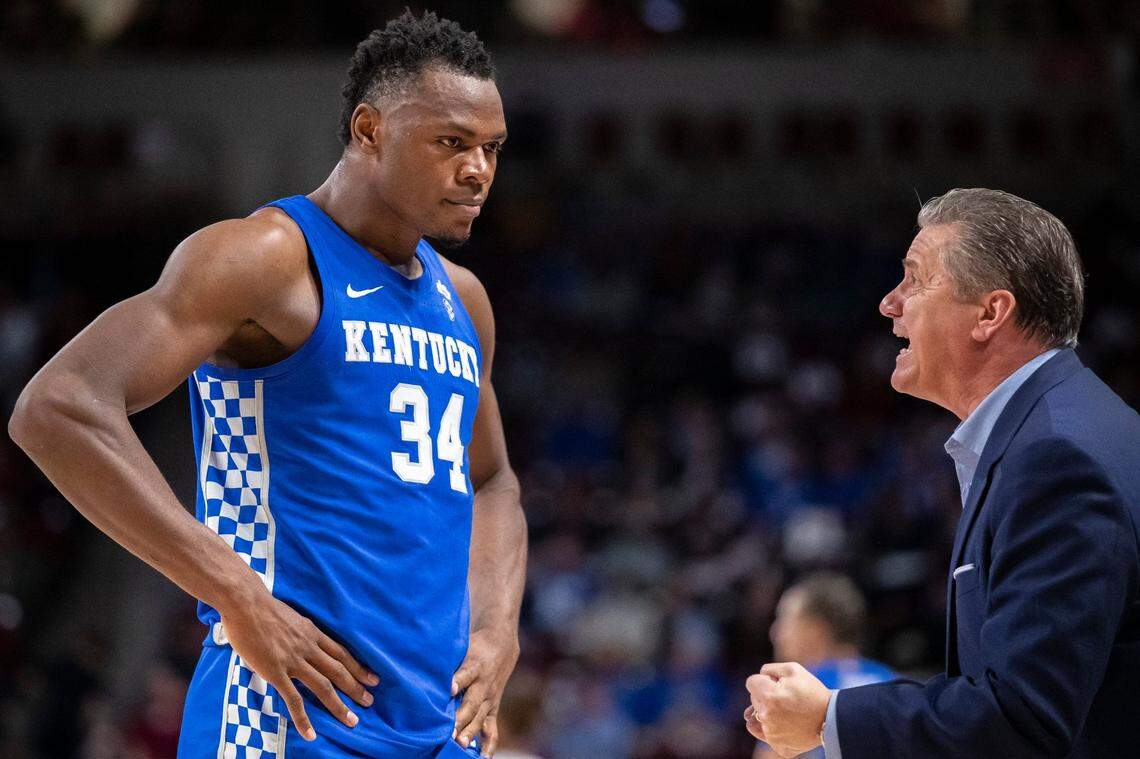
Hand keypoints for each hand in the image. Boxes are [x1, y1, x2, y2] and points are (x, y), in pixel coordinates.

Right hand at [219, 588, 378, 740]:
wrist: (246, 603)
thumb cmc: (262, 608)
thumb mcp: (290, 618)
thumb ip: (297, 633)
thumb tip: (296, 642)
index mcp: (312, 633)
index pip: (341, 653)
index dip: (358, 667)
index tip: (372, 678)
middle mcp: (308, 647)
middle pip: (339, 670)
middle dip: (356, 687)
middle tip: (369, 701)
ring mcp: (294, 660)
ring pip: (323, 686)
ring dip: (339, 705)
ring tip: (352, 720)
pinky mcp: (276, 672)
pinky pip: (293, 699)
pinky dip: (303, 718)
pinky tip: (310, 733)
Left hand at [451, 626, 519, 756]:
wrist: (501, 644)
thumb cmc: (473, 646)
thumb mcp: (462, 646)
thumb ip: (445, 659)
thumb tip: (417, 664)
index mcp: (474, 666)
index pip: (465, 675)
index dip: (457, 682)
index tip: (449, 689)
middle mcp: (483, 685)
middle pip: (471, 703)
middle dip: (461, 718)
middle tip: (449, 732)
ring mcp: (489, 698)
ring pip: (480, 717)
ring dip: (470, 732)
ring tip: (460, 744)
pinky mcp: (493, 708)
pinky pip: (492, 728)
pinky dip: (489, 744)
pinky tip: (483, 758)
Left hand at [745, 662, 830, 757]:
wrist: (832, 718)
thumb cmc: (813, 692)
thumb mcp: (793, 670)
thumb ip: (769, 669)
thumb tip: (759, 677)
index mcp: (769, 696)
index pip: (751, 682)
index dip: (764, 680)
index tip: (776, 683)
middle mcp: (766, 717)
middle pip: (754, 699)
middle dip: (766, 695)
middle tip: (787, 697)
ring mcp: (772, 734)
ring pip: (758, 717)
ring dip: (768, 712)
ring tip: (787, 711)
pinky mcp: (778, 746)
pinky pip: (766, 734)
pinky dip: (774, 729)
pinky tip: (787, 724)